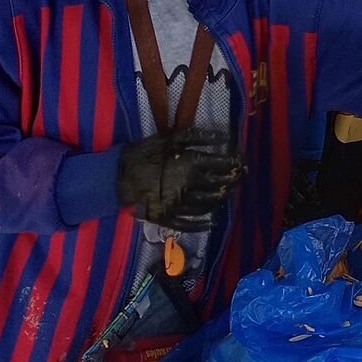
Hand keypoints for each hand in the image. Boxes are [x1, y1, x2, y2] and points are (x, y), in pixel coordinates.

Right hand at [116, 128, 241, 230]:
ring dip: (221, 200)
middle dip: (233, 181)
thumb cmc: (146, 153)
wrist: (118, 176)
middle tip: (240, 177)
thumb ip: (199, 136)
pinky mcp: (169, 218)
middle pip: (219, 186)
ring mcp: (180, 205)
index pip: (222, 165)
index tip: (242, 161)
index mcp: (191, 165)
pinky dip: (204, 224)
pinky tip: (212, 221)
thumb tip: (225, 137)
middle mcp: (189, 186)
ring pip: (209, 205)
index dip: (235, 163)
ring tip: (227, 194)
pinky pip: (191, 224)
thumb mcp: (171, 138)